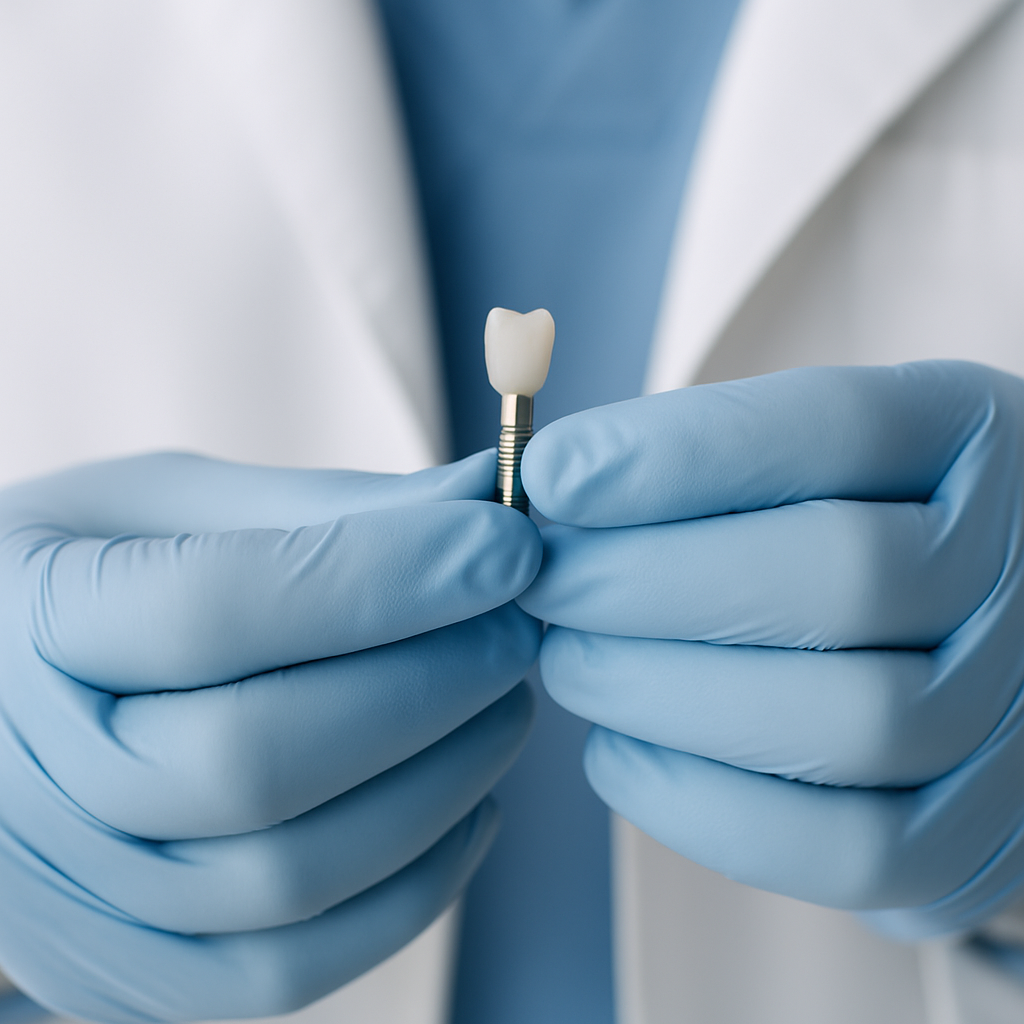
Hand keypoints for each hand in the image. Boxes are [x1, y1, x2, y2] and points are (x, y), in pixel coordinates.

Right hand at [0, 450, 540, 1020]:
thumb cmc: (91, 580)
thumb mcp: (172, 509)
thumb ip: (326, 511)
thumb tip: (485, 497)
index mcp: (32, 624)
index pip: (215, 610)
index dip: (384, 576)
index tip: (507, 542)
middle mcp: (34, 782)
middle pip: (260, 760)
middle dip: (431, 683)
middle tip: (517, 622)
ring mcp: (83, 899)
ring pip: (293, 874)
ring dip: (445, 779)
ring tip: (504, 698)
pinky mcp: (142, 970)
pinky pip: (296, 962)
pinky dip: (416, 884)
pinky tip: (468, 800)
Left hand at [518, 361, 1023, 938]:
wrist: (951, 652)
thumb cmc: (841, 528)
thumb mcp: (802, 456)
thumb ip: (702, 458)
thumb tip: (558, 486)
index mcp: (972, 441)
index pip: (837, 426)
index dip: (677, 454)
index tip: (551, 475)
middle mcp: (1020, 574)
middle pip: (839, 577)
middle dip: (650, 582)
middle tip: (545, 582)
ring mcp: (1009, 719)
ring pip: (844, 721)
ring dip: (660, 692)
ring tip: (567, 660)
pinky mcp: (968, 843)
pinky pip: (844, 850)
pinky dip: (698, 804)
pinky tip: (616, 751)